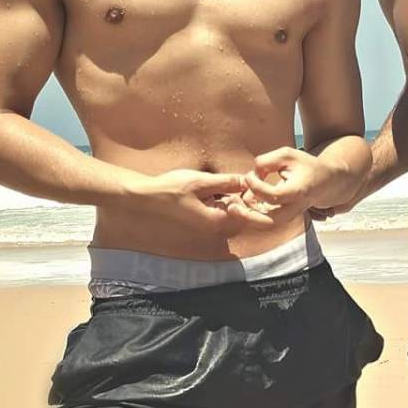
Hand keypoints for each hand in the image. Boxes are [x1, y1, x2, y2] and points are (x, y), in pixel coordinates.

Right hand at [132, 167, 276, 229]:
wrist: (146, 199)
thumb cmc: (170, 190)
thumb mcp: (201, 182)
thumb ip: (225, 182)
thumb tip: (245, 182)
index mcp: (218, 220)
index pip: (249, 217)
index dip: (258, 203)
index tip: (261, 190)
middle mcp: (215, 227)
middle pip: (242, 214)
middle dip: (247, 199)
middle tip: (247, 181)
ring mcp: (208, 224)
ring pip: (231, 210)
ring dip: (234, 197)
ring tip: (231, 182)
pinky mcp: (202, 219)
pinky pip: (219, 210)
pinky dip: (222, 199)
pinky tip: (215, 187)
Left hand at [241, 147, 344, 221]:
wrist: (324, 182)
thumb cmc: (305, 166)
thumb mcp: (287, 155)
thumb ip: (266, 161)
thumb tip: (250, 176)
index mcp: (298, 191)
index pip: (275, 196)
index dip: (257, 187)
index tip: (249, 176)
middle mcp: (295, 208)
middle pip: (270, 222)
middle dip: (247, 217)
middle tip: (231, 207)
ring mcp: (289, 215)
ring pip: (266, 225)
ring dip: (246, 218)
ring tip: (231, 206)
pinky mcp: (283, 217)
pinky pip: (265, 221)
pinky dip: (250, 215)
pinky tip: (239, 204)